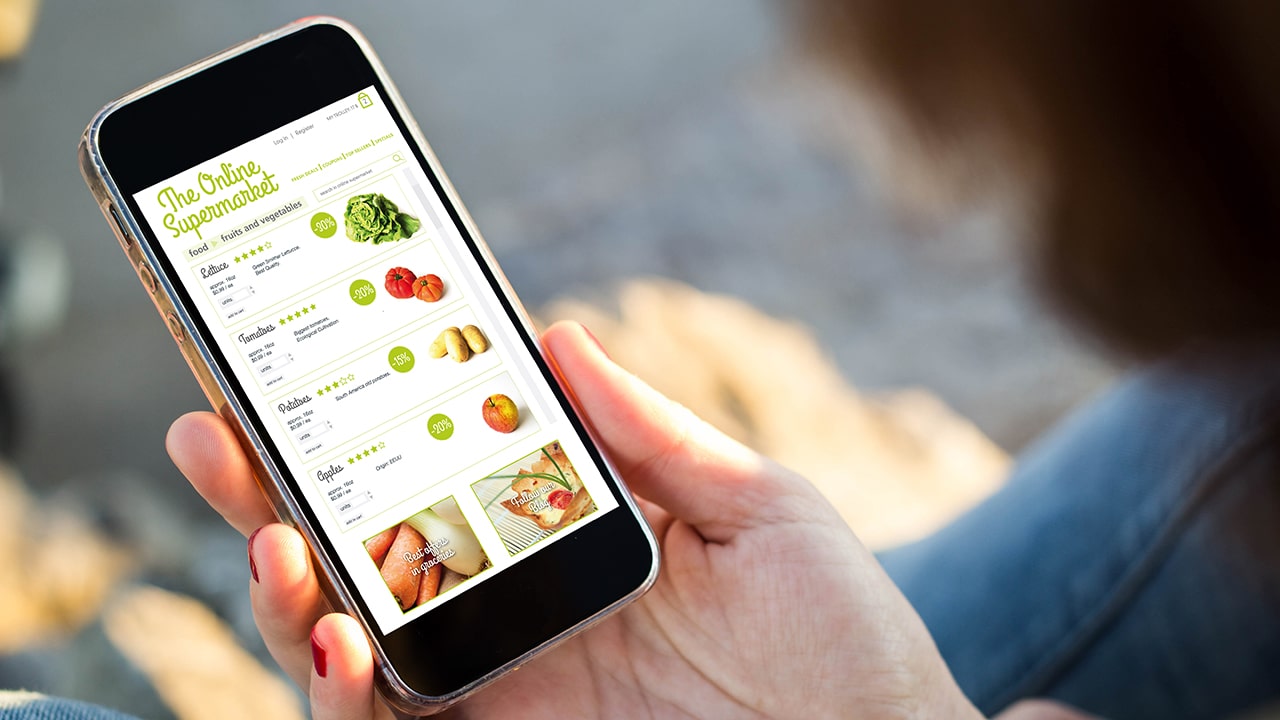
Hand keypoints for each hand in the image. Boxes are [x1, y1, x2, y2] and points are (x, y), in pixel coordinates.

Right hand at [167, 322, 979, 718]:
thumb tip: (561, 333)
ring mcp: (500, 694)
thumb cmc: (843, 635)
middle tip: (215, 437)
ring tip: (275, 548)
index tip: (298, 367)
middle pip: (362, 557)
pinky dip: (340, 698)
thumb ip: (652, 434)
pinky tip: (339, 645)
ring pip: (345, 649)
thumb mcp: (757, 510)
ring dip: (285, 599)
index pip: (435, 480)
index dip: (359, 432)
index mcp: (563, 542)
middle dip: (273, 499)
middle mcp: (513, 617)